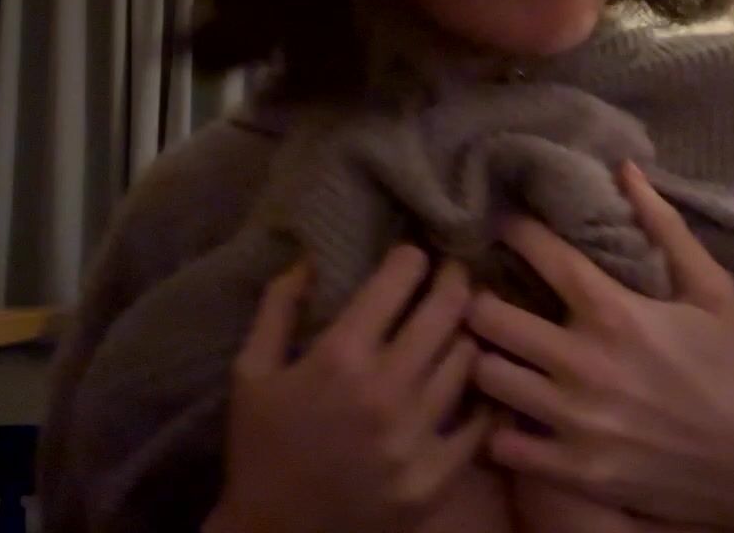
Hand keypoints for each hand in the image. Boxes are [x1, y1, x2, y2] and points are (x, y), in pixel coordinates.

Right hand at [206, 249, 491, 532]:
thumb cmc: (260, 448)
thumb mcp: (250, 372)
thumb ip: (278, 308)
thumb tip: (309, 257)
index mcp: (338, 358)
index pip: (396, 282)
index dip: (411, 259)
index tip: (414, 254)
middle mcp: (384, 390)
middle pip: (446, 312)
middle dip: (454, 281)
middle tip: (456, 273)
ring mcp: (414, 437)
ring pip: (466, 361)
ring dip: (466, 335)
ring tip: (464, 325)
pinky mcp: (435, 478)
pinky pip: (478, 424)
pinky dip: (482, 399)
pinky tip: (477, 385)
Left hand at [467, 162, 733, 532]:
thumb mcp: (714, 290)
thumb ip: (665, 228)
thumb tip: (626, 168)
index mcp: (615, 312)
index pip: (541, 253)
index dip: (513, 231)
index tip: (503, 227)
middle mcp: (584, 362)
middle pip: (486, 317)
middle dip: (480, 302)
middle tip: (485, 301)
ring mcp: (575, 420)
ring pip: (485, 377)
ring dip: (485, 363)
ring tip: (497, 358)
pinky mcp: (575, 470)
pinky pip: (502, 447)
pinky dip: (501, 433)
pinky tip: (516, 421)